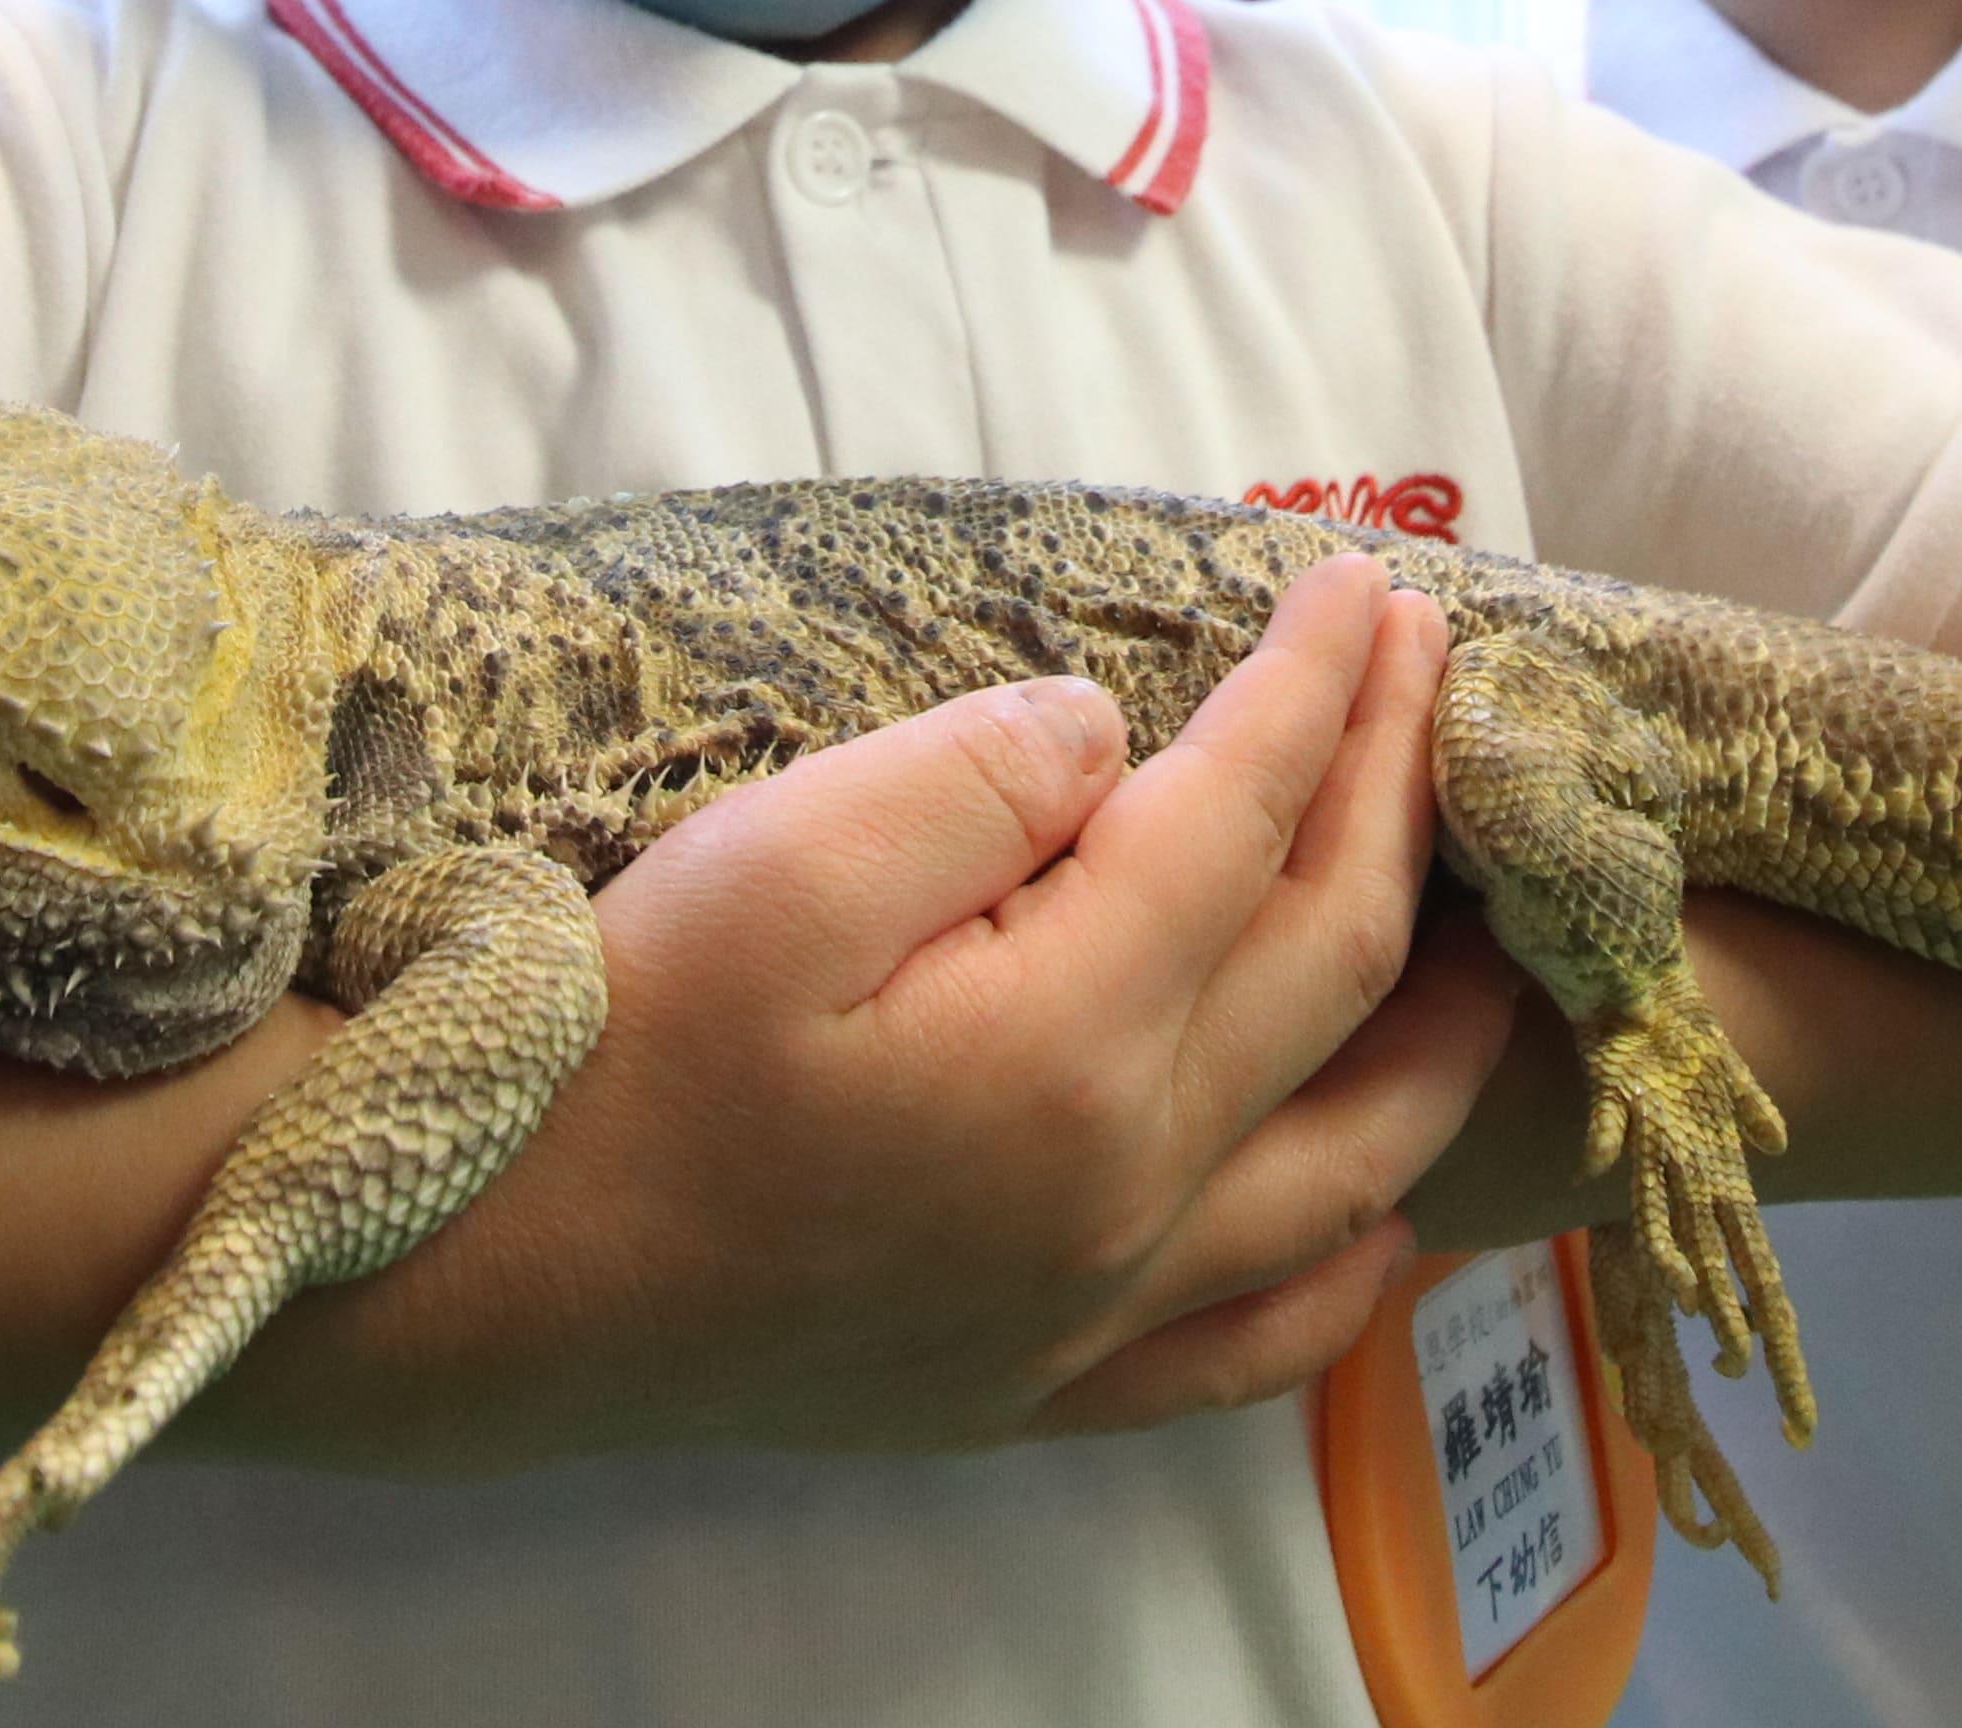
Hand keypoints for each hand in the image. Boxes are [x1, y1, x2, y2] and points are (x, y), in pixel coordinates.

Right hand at [214, 557, 1504, 1468]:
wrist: (489, 1278)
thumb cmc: (620, 1045)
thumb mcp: (778, 859)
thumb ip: (976, 779)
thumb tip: (1114, 734)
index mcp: (1072, 1041)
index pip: (1249, 820)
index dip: (1322, 687)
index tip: (1364, 580)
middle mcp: (1125, 1186)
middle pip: (1333, 965)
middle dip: (1399, 793)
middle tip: (1427, 667)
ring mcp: (1095, 1301)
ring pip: (1350, 1162)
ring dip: (1435, 1027)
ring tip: (1472, 924)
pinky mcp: (1037, 1382)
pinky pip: (1256, 1341)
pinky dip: (1348, 1272)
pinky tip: (1378, 1217)